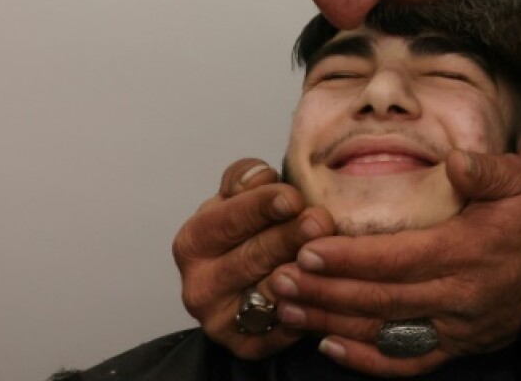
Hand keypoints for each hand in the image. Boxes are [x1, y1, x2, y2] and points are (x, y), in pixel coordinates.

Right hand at [172, 157, 335, 359]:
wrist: (246, 279)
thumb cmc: (246, 230)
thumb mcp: (238, 198)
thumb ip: (244, 179)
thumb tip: (261, 175)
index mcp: (194, 240)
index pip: (228, 219)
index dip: (262, 206)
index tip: (293, 197)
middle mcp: (199, 284)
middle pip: (251, 257)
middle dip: (289, 236)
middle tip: (320, 222)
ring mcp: (219, 319)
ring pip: (267, 294)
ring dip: (300, 273)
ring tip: (326, 254)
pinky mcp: (243, 345)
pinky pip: (277, 330)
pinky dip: (302, 312)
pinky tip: (322, 292)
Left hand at [271, 150, 520, 375]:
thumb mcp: (520, 181)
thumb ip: (486, 169)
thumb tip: (454, 161)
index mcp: (467, 251)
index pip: (397, 258)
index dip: (350, 258)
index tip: (308, 250)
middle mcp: (456, 295)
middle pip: (379, 298)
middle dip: (324, 291)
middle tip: (277, 280)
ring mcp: (454, 326)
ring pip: (383, 330)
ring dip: (331, 322)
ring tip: (287, 309)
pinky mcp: (456, 346)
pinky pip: (405, 361)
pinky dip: (366, 359)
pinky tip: (331, 347)